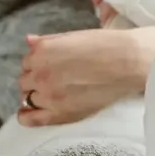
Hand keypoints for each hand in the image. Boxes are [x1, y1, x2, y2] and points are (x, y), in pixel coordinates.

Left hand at [17, 27, 140, 126]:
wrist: (129, 63)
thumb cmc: (107, 46)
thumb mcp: (75, 37)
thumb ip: (48, 41)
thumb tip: (29, 41)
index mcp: (42, 51)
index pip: (28, 62)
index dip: (39, 66)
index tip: (51, 70)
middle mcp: (40, 72)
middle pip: (26, 81)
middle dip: (37, 81)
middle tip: (56, 83)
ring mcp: (48, 94)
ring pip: (28, 99)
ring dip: (38, 96)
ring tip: (54, 97)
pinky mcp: (60, 112)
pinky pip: (32, 118)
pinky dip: (28, 117)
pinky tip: (28, 115)